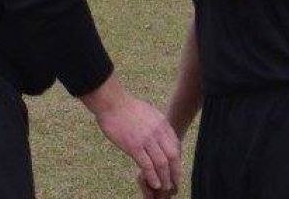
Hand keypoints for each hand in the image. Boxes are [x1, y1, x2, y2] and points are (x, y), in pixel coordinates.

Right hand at [83, 76, 180, 192]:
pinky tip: (154, 184)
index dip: (177, 159)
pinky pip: (147, 165)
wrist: (111, 102)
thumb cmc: (125, 106)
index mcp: (161, 122)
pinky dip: (152, 176)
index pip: (175, 145)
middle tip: (174, 182)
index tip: (175, 168)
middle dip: (175, 171)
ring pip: (161, 163)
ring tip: (165, 187)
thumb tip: (159, 133)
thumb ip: (155, 123)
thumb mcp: (148, 111)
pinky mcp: (133, 146)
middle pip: (172, 156)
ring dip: (164, 178)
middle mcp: (157, 131)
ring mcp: (146, 139)